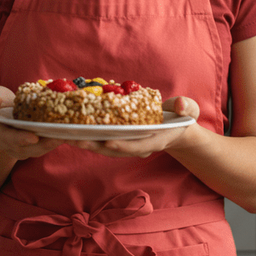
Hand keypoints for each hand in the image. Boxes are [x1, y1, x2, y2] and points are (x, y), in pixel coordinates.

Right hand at [0, 85, 63, 159]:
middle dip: (40, 144)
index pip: (4, 137)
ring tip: (63, 137)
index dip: (19, 138)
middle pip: (21, 148)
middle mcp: (0, 142)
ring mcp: (11, 147)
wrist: (0, 108)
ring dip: (48, 146)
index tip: (34, 137)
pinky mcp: (23, 149)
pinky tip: (61, 137)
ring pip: (31, 151)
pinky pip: (36, 150)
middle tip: (58, 138)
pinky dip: (49, 145)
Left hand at [66, 95, 200, 158]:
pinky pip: (102, 140)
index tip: (108, 142)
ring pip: (104, 147)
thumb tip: (181, 106)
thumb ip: (187, 107)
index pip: (138, 146)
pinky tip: (72, 129)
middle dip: (95, 146)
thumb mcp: (189, 111)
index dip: (123, 145)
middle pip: (115, 149)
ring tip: (66, 136)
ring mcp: (129, 144)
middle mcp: (139, 146)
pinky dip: (88, 136)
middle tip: (76, 140)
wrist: (176, 127)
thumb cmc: (182, 117)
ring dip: (86, 143)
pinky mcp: (120, 139)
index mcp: (155, 140)